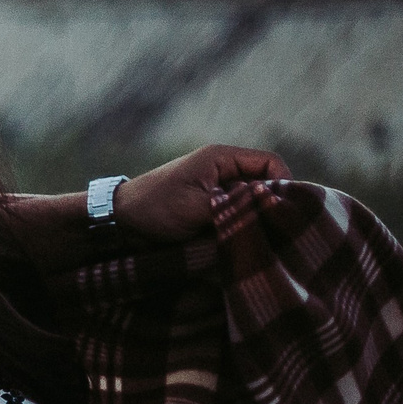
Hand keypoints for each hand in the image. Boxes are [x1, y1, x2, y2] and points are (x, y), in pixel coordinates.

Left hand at [115, 145, 291, 240]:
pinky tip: (244, 245)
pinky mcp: (208, 212)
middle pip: (264, 185)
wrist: (117, 224)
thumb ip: (235, 209)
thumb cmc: (153, 208)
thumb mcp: (198, 207)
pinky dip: (240, 229)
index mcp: (222, 158)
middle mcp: (223, 172)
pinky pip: (234, 217)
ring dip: (255, 221)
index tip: (285, 212)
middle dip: (270, 206)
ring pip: (251, 204)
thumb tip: (270, 216)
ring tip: (263, 241)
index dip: (284, 184)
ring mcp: (215, 192)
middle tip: (279, 232)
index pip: (271, 163)